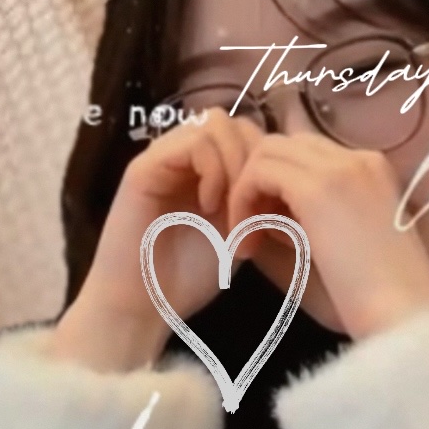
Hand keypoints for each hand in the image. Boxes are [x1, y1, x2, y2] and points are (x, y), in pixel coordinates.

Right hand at [51, 108, 264, 370]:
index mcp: (205, 167)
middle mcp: (182, 154)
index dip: (265, 163)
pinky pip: (192, 143)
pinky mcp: (143, 167)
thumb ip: (256, 195)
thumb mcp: (238, 230)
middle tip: (252, 207)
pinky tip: (211, 206)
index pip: (247, 131)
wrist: (141, 307)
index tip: (270, 209)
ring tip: (230, 208)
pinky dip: (212, 170)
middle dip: (253, 160)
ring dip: (235, 164)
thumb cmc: (189, 276)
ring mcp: (162, 157)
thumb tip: (286, 171)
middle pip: (234, 122)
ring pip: (215, 123)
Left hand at [226, 133, 428, 339]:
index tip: (268, 231)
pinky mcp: (317, 189)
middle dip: (257, 182)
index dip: (278, 186)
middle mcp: (358, 158)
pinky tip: (249, 244)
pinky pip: (260, 172)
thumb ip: (305, 220)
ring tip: (250, 240)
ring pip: (268, 152)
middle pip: (284, 144)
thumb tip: (261, 209)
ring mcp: (339, 168)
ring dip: (247, 191)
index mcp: (372, 169)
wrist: (404, 315)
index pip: (307, 152)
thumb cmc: (376, 300)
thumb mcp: (338, 246)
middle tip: (252, 234)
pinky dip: (243, 202)